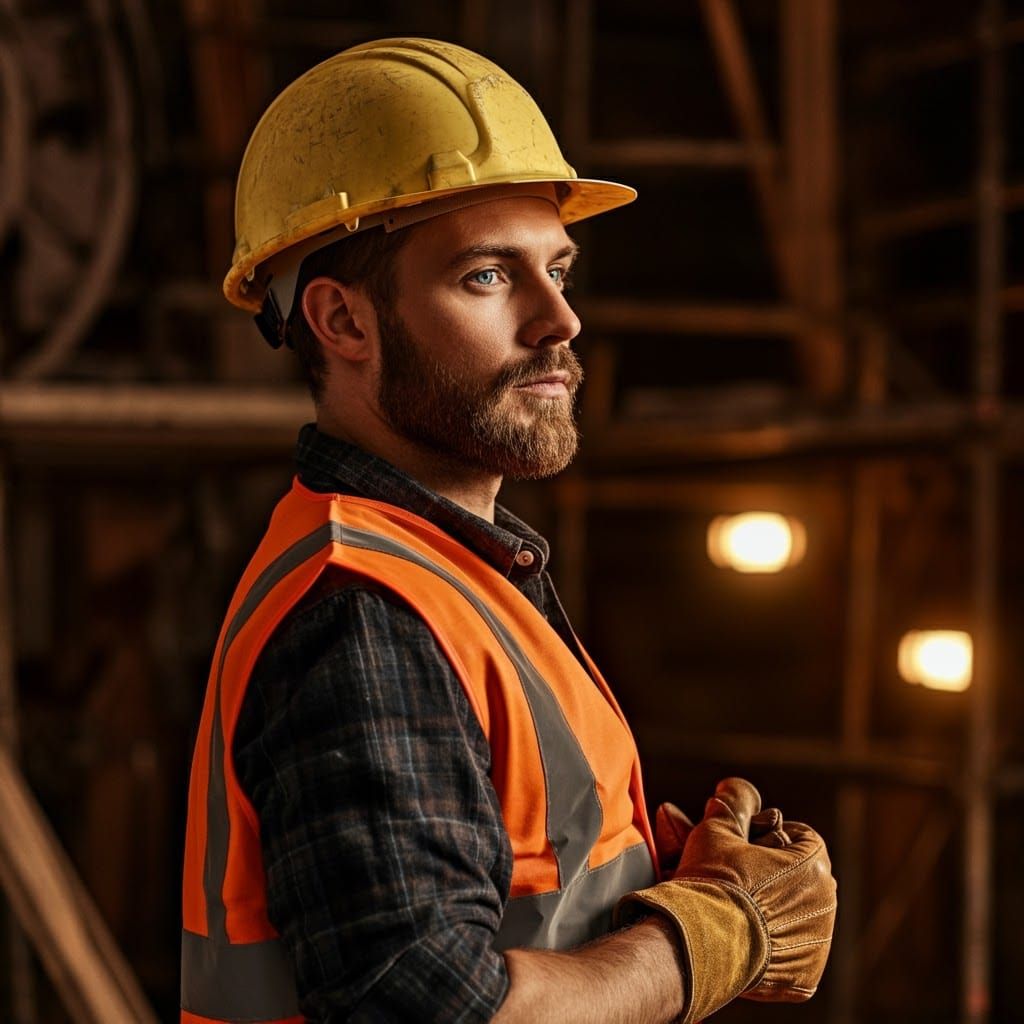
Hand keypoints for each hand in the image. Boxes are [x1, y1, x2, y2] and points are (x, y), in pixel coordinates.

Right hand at [618, 778, 836, 1022]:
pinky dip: (773, 946)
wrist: (701, 944)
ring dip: (773, 907)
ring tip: (736, 907)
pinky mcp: (804, 976)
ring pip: (796, 914)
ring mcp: (817, 944)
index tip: (746, 843)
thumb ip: (732, 803)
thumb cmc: (712, 882)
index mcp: (814, 864)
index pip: (802, 837)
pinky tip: (744, 936)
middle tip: (736, 875)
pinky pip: (792, 954)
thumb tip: (734, 785)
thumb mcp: (717, 830)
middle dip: (770, 872)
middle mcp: (825, 903)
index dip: (771, 835)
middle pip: (799, 876)